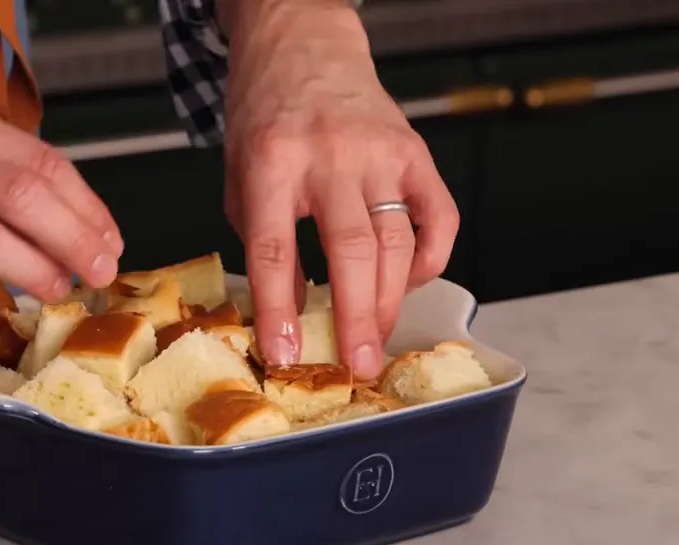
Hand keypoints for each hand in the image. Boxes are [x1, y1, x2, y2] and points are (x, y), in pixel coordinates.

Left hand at [220, 0, 459, 379]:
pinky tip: (410, 281)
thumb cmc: (266, 118)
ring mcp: (379, 153)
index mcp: (271, 163)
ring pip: (397, 243)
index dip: (279, 311)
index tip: (285, 354)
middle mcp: (328, 157)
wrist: (302, 46)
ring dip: (391, 301)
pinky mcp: (415, 151)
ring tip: (377, 338)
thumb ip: (263, 241)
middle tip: (357, 365)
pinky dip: (430, 260)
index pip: (275, 251)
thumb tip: (292, 313)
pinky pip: (438, 218)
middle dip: (357, 318)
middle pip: (351, 252)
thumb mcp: (239, 177)